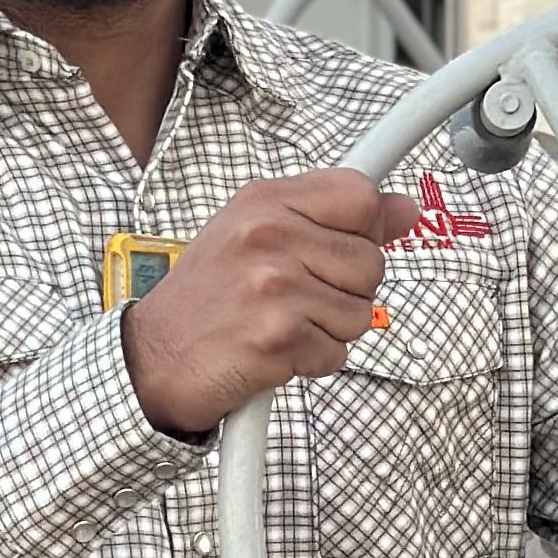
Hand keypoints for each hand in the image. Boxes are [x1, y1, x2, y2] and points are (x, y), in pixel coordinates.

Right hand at [120, 170, 420, 438]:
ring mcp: (274, 286)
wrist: (153, 358)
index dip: (366, 228)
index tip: (344, 246)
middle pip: (371, 262)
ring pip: (362, 312)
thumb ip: (330, 218)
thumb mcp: (257, 236)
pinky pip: (337, 352)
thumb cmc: (207, 298)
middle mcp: (268, 236)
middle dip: (346, 291)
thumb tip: (405, 209)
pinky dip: (312, 361)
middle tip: (296, 298)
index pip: (360, 195)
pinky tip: (274, 351)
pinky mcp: (279, 336)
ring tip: (282, 324)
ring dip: (329, 330)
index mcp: (264, 202)